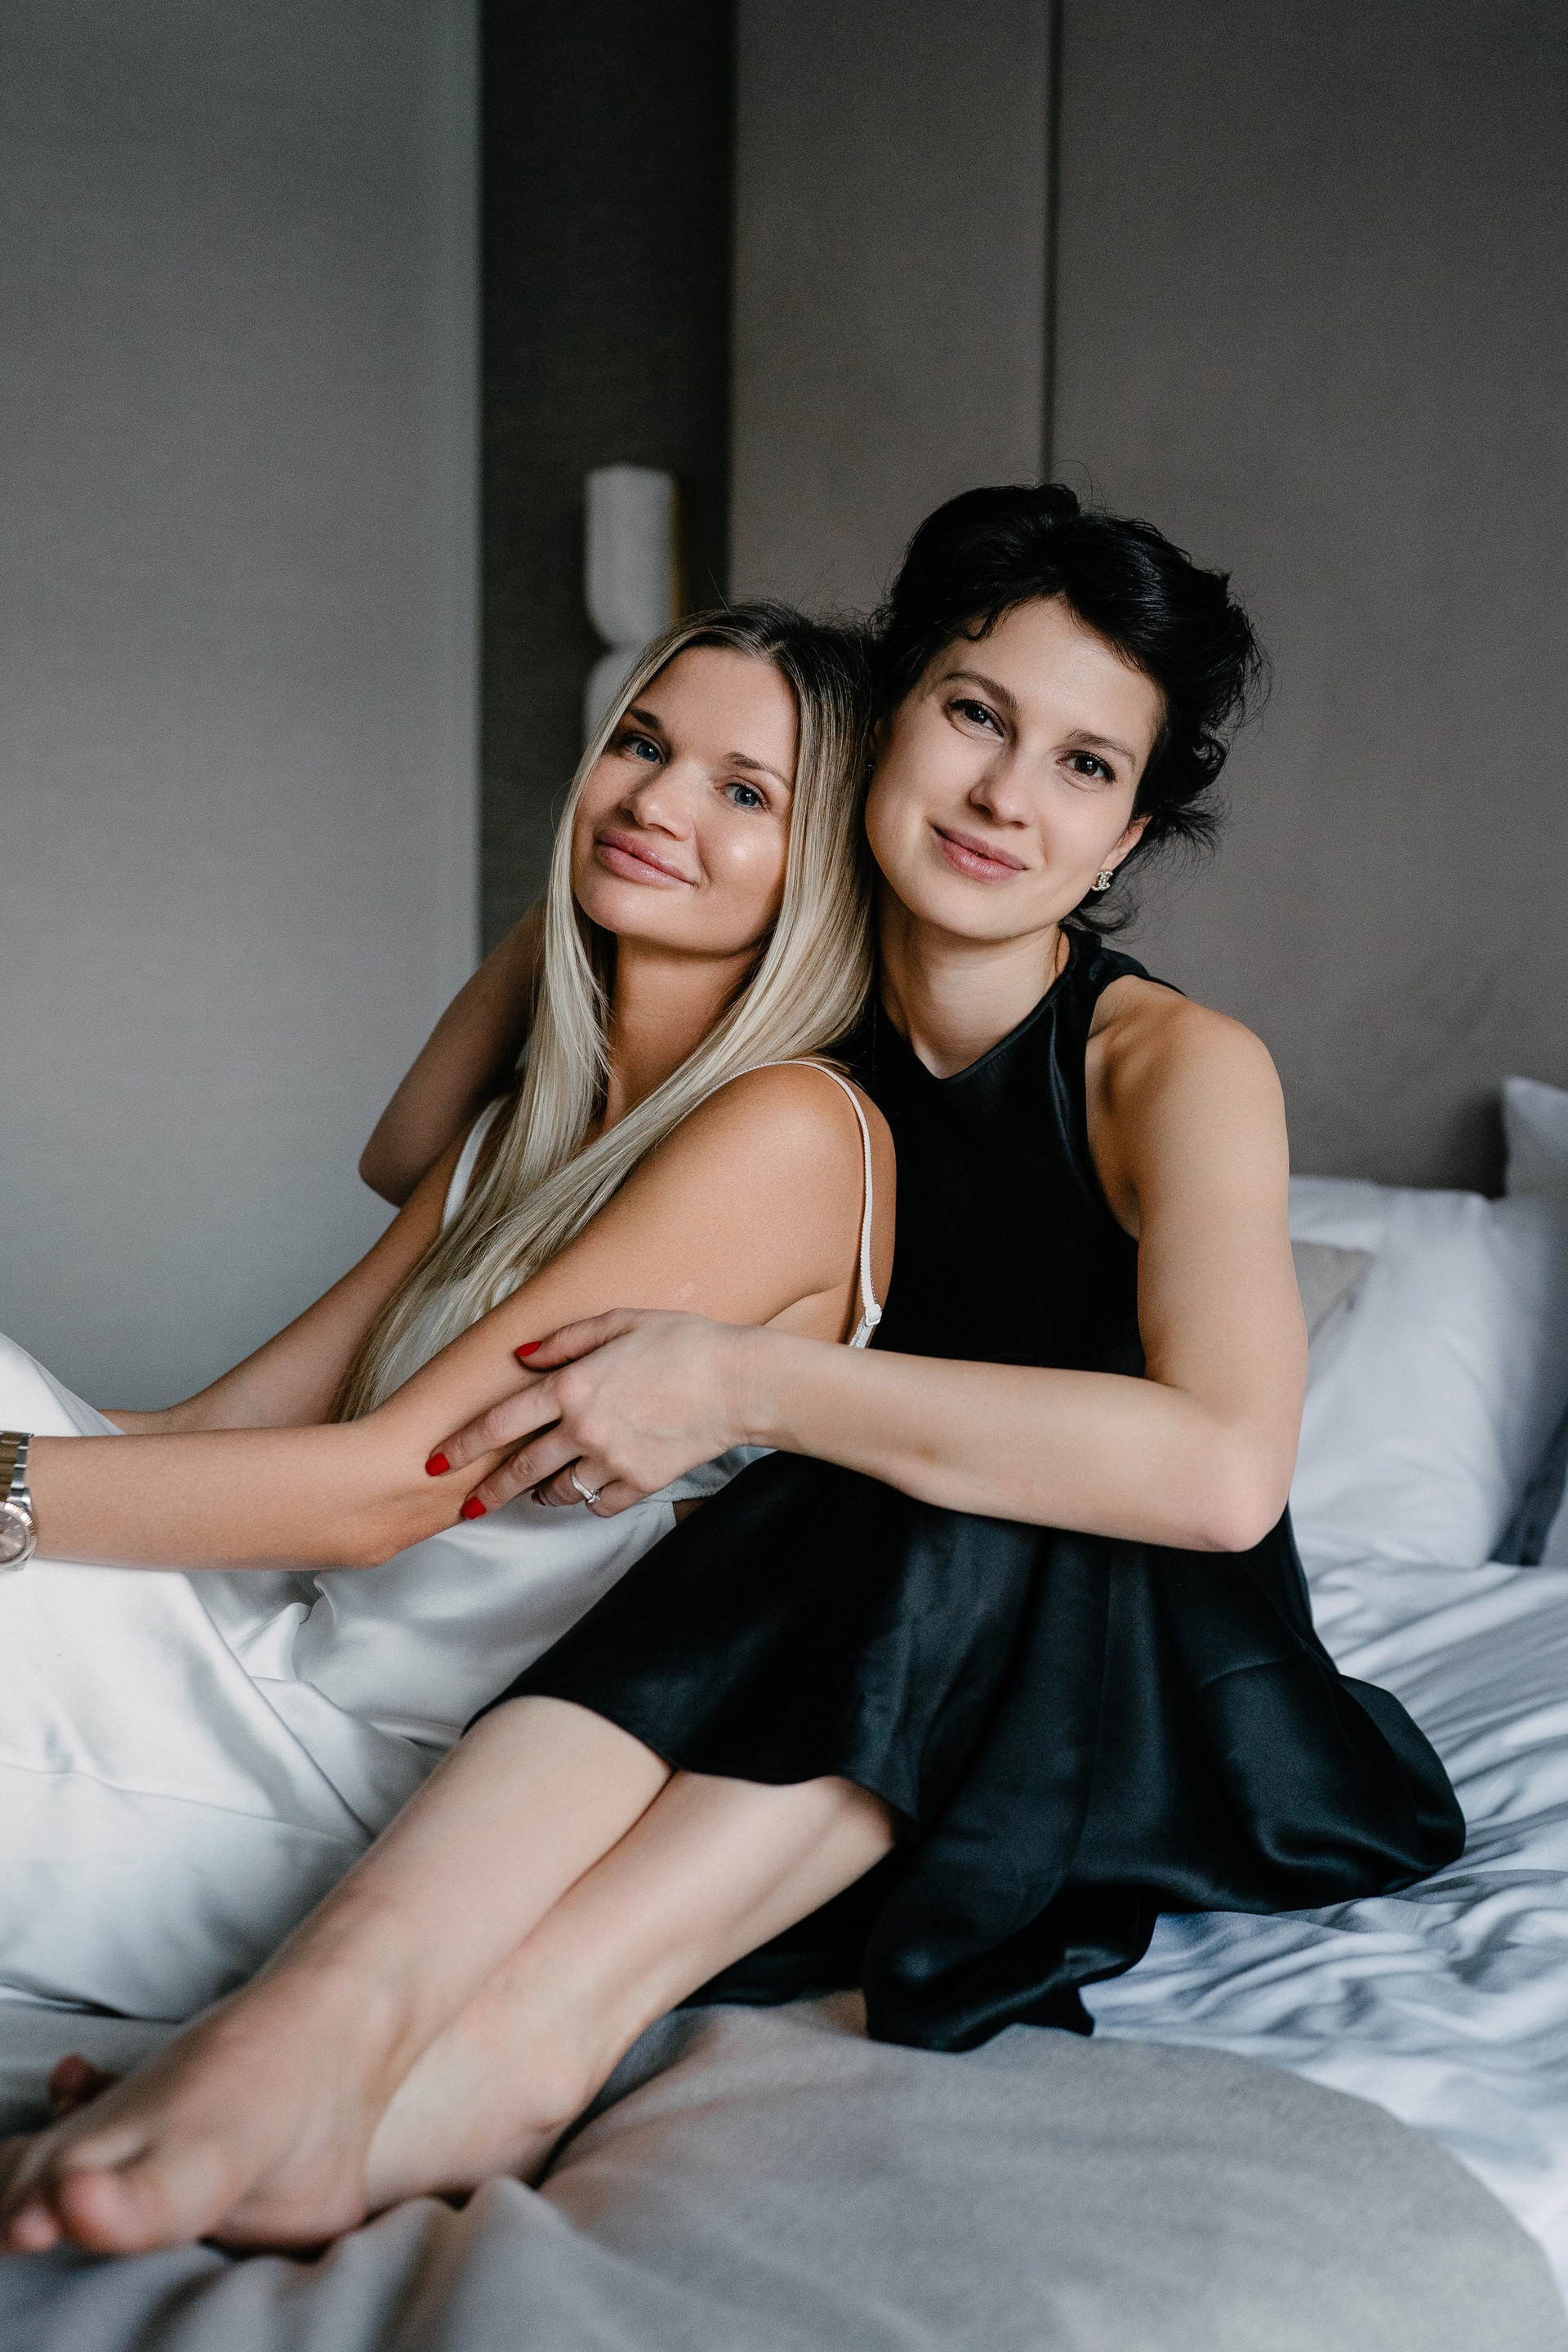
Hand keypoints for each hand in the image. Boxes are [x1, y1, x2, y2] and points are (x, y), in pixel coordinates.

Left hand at [436, 1310, 757, 1516]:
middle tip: (469, 1504)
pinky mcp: (641, 1483)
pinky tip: (592, 1488)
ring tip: (538, 1491)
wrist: (741, 1383)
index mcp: (572, 1386)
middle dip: (489, 1490)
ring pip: (558, 1491)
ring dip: (542, 1492)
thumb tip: (522, 1356)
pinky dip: (591, 1499)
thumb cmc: (684, 1343)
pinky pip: (600, 1504)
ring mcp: (612, 1461)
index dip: (463, 1443)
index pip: (500, 1421)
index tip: (436, 1459)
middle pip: (520, 1468)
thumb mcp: (621, 1322)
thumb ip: (566, 1340)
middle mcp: (584, 1429)